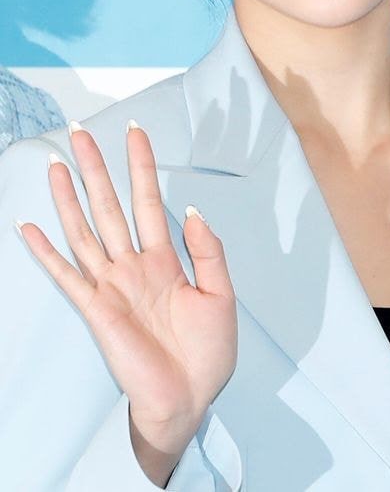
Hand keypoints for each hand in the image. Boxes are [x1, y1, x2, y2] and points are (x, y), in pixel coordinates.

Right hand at [16, 120, 236, 467]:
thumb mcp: (221, 294)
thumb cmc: (207, 352)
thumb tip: (191, 209)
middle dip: (96, 168)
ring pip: (85, 230)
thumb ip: (208, 251)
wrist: (190, 398)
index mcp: (164, 258)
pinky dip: (46, 253)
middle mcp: (133, 264)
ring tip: (57, 165)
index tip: (135, 132)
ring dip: (69, 198)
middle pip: (110, 205)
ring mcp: (111, 285)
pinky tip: (29, 228)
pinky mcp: (96, 310)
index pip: (148, 199)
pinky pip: (67, 276)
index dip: (142, 165)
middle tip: (81, 131)